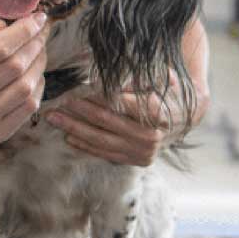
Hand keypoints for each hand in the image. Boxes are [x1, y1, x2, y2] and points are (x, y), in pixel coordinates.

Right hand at [0, 13, 49, 147]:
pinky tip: (34, 74)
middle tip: (42, 33)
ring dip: (39, 64)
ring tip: (40, 51)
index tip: (38, 18)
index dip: (23, 31)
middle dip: (34, 45)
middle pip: (14, 66)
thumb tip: (6, 25)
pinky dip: (38, 85)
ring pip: (25, 86)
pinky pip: (29, 105)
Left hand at [45, 73, 185, 166]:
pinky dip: (85, 146)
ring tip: (54, 118)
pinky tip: (68, 137)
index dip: (96, 95)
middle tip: (58, 101)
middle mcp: (150, 135)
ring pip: (101, 140)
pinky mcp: (136, 161)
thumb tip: (110, 76)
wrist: (185, 119)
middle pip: (107, 121)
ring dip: (74, 129)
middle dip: (79, 111)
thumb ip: (138, 77)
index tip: (76, 88)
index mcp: (156, 112)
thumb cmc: (167, 92)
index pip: (119, 103)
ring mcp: (143, 151)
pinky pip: (105, 154)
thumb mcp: (160, 78)